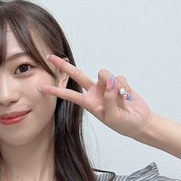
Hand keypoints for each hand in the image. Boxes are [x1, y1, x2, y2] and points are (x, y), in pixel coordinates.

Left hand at [39, 54, 154, 139]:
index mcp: (89, 103)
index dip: (55, 92)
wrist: (139, 122)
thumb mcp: (112, 117)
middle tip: (49, 57)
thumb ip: (109, 99)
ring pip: (105, 74)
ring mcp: (105, 86)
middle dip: (64, 66)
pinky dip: (124, 87)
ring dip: (114, 85)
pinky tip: (127, 96)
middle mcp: (94, 92)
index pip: (69, 95)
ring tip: (121, 98)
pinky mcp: (117, 82)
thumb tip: (110, 82)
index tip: (40, 88)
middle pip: (77, 75)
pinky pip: (119, 78)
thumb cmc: (123, 123)